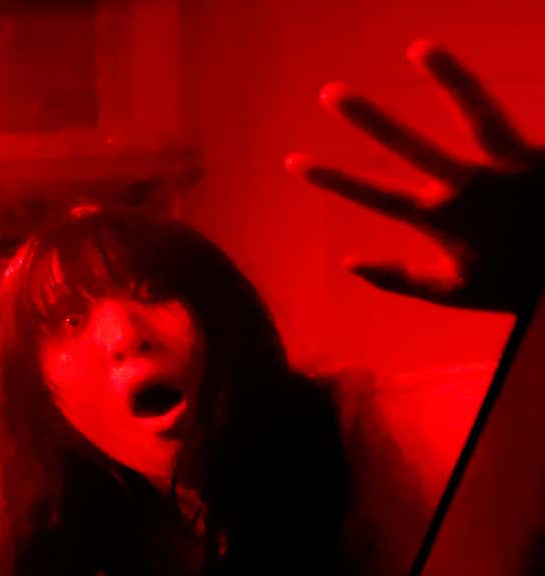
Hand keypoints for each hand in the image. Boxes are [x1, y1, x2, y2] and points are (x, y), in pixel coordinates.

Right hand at [286, 41, 544, 314]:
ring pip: (473, 112)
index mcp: (440, 218)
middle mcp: (467, 187)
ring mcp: (505, 166)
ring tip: (420, 47)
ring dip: (446, 77)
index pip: (372, 194)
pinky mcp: (538, 154)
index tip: (293, 160)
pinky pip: (517, 119)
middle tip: (331, 92)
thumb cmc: (514, 285)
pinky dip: (499, 98)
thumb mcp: (453, 291)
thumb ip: (399, 278)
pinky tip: (470, 69)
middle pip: (407, 145)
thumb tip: (347, 262)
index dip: (330, 177)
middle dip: (366, 118)